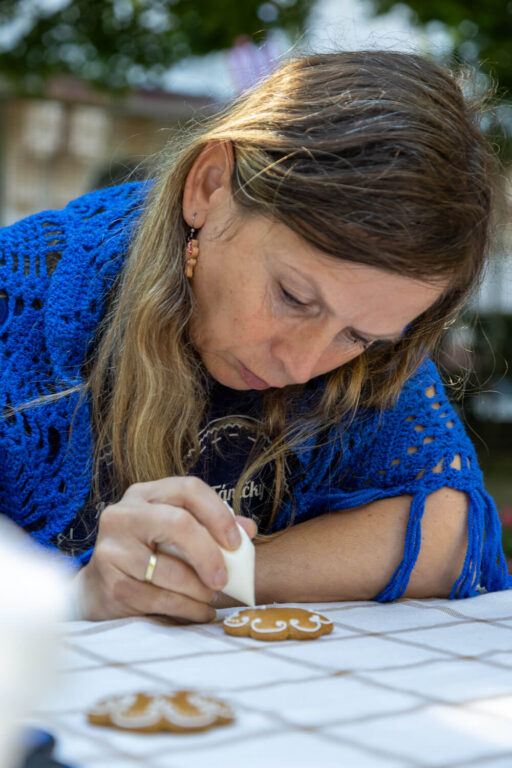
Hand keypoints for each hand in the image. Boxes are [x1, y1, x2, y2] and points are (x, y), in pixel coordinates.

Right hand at [73, 476, 256, 620]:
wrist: (99, 589)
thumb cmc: (148, 555)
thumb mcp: (176, 534)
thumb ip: (211, 527)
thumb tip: (249, 529)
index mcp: (144, 494)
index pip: (188, 489)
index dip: (218, 514)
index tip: (236, 543)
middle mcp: (123, 514)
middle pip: (178, 523)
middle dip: (209, 553)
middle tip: (224, 578)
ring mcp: (112, 547)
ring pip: (170, 568)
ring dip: (199, 589)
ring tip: (210, 596)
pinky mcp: (110, 582)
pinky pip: (160, 598)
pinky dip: (188, 608)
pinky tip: (200, 611)